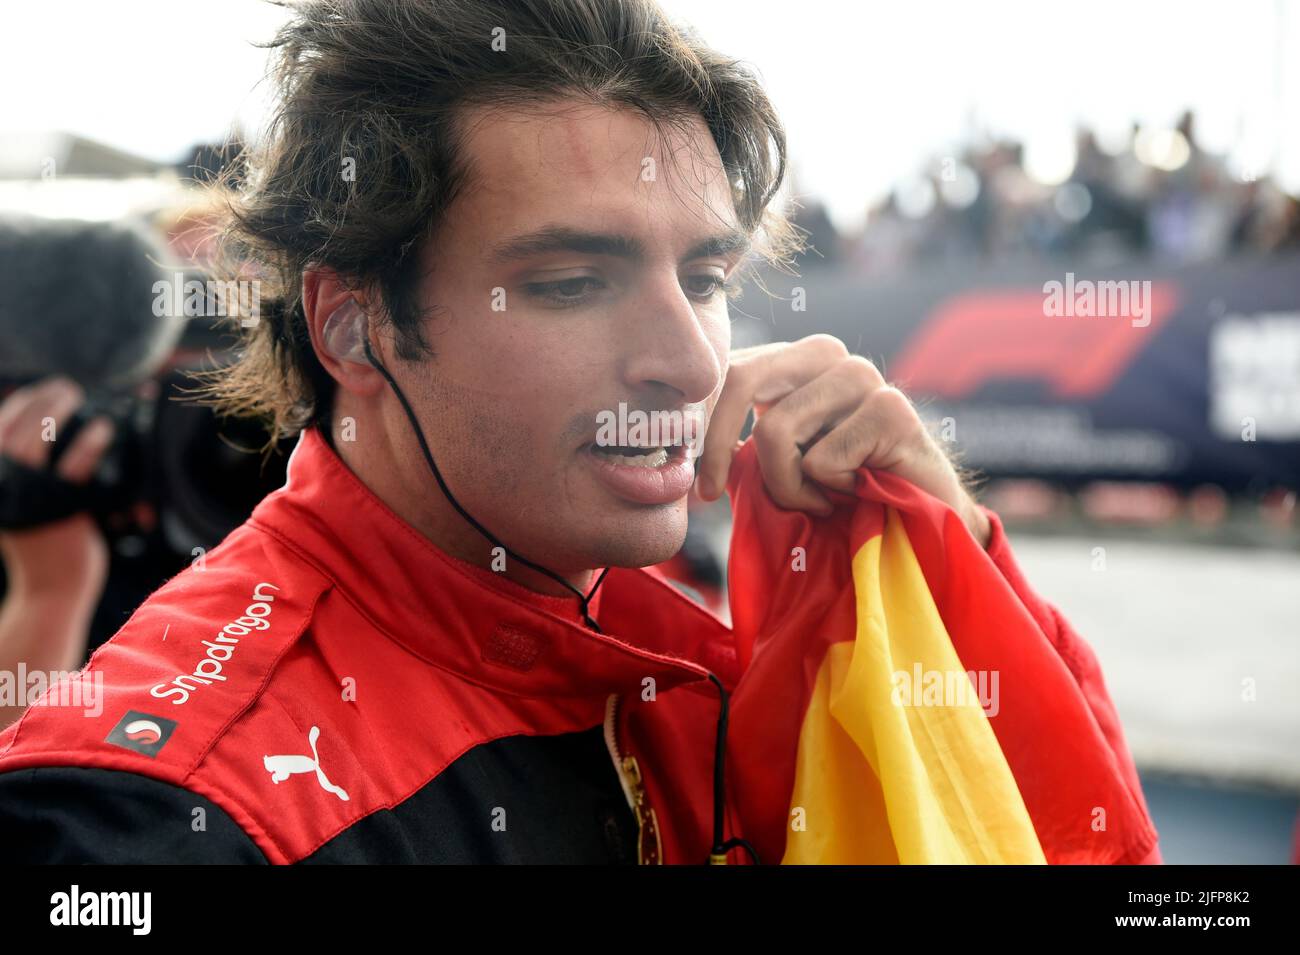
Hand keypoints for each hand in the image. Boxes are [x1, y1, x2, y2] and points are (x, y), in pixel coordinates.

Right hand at [0, 377, 114, 599]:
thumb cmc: (46, 543)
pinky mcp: (56, 512)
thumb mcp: (27, 505)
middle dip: (36, 400)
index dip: (16, 405)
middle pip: (8, 431)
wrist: (54, 591)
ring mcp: (24, 501)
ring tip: (79, 396)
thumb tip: (40, 426)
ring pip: (31, 443)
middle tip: (66, 386)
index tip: (40, 388)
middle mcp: (0, 491)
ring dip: (55, 412)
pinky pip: (72, 469)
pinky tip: (103, 429)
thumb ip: (27, 473)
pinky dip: (88, 444)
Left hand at [696, 335, 990, 547]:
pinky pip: (819, 460)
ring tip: (821, 498)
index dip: (702, 429)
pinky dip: (827, 492)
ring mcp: (861, 375)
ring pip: (774, 431)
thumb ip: (739, 442)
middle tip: (718, 496)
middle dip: (720, 447)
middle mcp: (826, 355)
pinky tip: (855, 492)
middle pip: (740, 381)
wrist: (921, 521)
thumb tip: (677, 442)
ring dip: (788, 486)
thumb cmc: (841, 494)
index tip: (703, 489)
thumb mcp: (778, 463)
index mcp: (793, 361)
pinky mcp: (890, 407)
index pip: (726, 371)